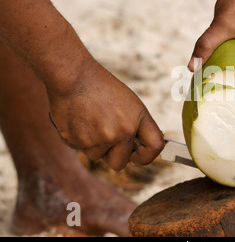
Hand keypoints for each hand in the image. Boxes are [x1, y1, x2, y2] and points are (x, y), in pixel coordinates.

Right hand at [47, 60, 163, 169]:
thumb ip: (136, 126)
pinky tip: (79, 120)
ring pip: (97, 156)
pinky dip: (80, 139)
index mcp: (137, 120)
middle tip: (105, 138)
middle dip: (113, 155)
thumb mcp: (130, 103)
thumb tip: (138, 148)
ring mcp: (99, 139)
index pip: (155, 147)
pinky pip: (81, 150)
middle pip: (119, 163)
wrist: (73, 77)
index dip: (146, 155)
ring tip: (90, 120)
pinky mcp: (78, 141)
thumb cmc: (102, 88)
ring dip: (94, 145)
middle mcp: (121, 132)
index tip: (137, 155)